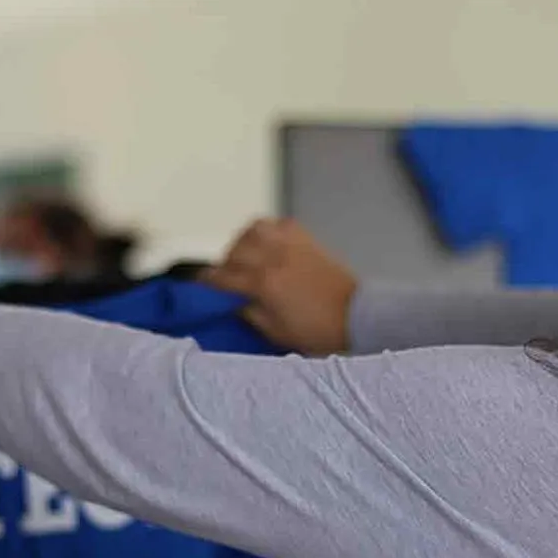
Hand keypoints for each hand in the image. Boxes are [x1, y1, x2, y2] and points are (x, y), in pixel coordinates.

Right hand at [204, 217, 357, 355]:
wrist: (356, 316)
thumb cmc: (318, 330)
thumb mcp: (277, 332)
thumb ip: (251, 315)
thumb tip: (235, 304)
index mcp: (265, 284)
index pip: (224, 277)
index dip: (208, 282)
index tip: (200, 285)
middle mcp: (274, 258)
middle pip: (235, 250)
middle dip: (224, 263)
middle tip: (225, 276)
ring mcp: (291, 245)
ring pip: (254, 229)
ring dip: (243, 240)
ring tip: (244, 255)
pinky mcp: (306, 240)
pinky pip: (280, 224)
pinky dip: (268, 231)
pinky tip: (267, 244)